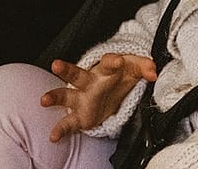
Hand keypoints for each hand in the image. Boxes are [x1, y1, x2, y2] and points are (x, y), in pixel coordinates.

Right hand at [44, 52, 158, 139]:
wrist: (110, 89)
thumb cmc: (119, 77)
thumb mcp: (134, 70)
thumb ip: (145, 68)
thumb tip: (154, 72)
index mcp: (104, 70)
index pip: (108, 63)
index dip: (113, 61)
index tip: (118, 61)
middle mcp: (89, 83)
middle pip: (77, 74)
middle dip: (66, 69)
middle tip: (56, 64)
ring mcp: (82, 99)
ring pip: (66, 95)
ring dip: (55, 96)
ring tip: (44, 100)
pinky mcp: (80, 116)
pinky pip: (69, 123)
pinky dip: (61, 130)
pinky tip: (54, 136)